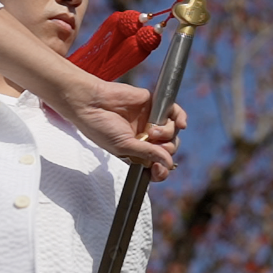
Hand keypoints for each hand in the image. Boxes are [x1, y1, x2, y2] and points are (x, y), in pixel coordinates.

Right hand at [60, 78, 184, 180]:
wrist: (92, 102)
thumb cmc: (100, 127)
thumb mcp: (123, 147)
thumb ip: (147, 154)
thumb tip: (169, 163)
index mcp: (137, 151)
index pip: (157, 164)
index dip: (162, 169)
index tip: (159, 170)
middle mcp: (146, 137)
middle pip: (169, 148)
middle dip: (165, 149)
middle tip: (152, 143)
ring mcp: (151, 120)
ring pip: (173, 132)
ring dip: (167, 133)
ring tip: (150, 130)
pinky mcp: (154, 104)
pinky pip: (175, 113)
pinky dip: (180, 118)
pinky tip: (180, 124)